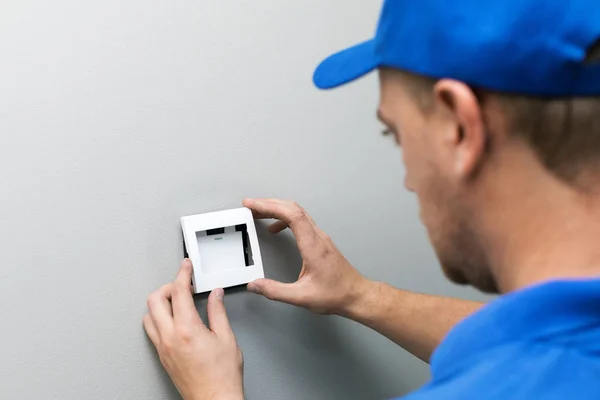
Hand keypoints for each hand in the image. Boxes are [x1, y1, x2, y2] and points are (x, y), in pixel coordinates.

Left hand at [143, 259, 243, 399]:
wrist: (214, 399)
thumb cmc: (222, 376)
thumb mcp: (227, 338)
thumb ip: (218, 312)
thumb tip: (215, 295)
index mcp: (187, 329)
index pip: (179, 292)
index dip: (183, 274)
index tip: (186, 267)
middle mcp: (170, 337)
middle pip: (155, 300)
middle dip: (168, 287)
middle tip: (183, 285)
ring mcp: (163, 348)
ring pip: (148, 315)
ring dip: (160, 303)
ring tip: (177, 301)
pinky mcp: (162, 356)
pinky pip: (152, 330)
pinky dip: (158, 318)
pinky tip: (172, 319)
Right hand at [242, 198, 367, 315]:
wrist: (356, 295)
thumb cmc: (336, 294)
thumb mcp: (302, 297)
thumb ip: (275, 291)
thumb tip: (255, 285)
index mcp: (313, 245)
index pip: (291, 215)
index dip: (269, 206)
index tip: (252, 204)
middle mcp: (317, 237)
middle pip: (292, 208)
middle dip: (269, 203)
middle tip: (250, 206)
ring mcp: (320, 237)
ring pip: (297, 213)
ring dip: (276, 209)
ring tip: (259, 214)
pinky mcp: (320, 241)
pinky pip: (301, 221)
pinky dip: (284, 219)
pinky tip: (275, 229)